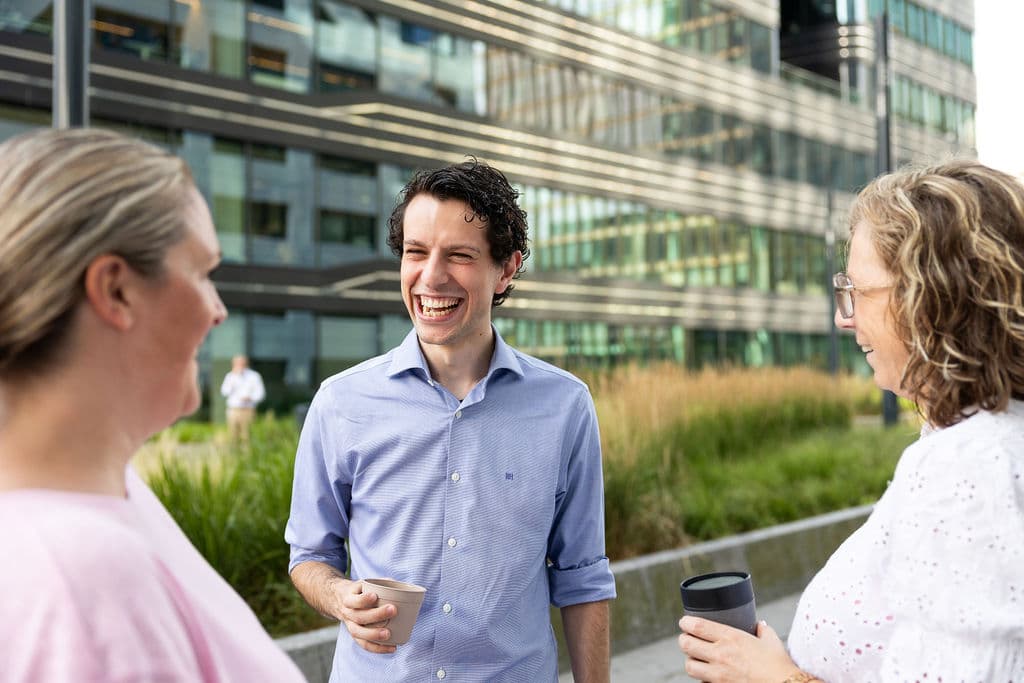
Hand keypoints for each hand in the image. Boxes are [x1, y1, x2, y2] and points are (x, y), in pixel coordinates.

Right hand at [336, 579, 397, 653]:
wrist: (338, 599)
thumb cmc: (358, 591)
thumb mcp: (363, 583)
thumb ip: (380, 583)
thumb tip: (400, 587)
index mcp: (348, 597)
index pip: (353, 600)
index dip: (363, 599)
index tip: (374, 595)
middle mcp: (347, 612)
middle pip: (358, 617)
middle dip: (376, 615)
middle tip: (393, 610)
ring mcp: (350, 625)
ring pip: (358, 633)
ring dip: (374, 634)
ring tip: (388, 634)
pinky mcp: (355, 634)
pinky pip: (363, 644)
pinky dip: (377, 648)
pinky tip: (391, 648)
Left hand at [677, 616, 801, 682]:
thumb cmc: (779, 664)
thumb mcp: (770, 641)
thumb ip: (762, 630)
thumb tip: (759, 625)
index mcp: (731, 637)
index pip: (697, 626)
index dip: (686, 622)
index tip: (684, 621)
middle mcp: (721, 654)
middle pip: (686, 644)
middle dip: (683, 640)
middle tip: (686, 638)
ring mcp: (719, 673)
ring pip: (689, 666)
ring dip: (689, 660)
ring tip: (694, 656)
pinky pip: (702, 681)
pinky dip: (701, 677)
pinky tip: (706, 673)